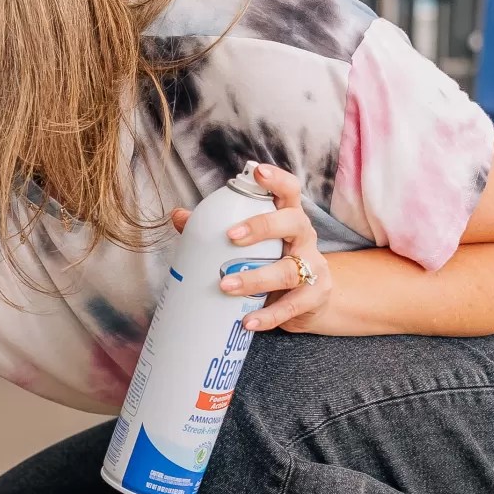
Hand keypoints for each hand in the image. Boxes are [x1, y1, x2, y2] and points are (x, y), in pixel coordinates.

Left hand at [172, 163, 333, 333]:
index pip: (290, 191)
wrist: (309, 301)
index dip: (276, 179)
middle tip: (231, 236)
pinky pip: (291, 306)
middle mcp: (305, 237)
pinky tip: (248, 322)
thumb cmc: (273, 262)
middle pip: (293, 223)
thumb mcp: (251, 244)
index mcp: (289, 217)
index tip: (257, 171)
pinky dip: (269, 315)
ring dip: (256, 277)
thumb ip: (214, 228)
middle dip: (262, 226)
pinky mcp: (314, 296)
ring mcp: (313, 267)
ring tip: (227, 286)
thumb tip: (178, 216)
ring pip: (289, 270)